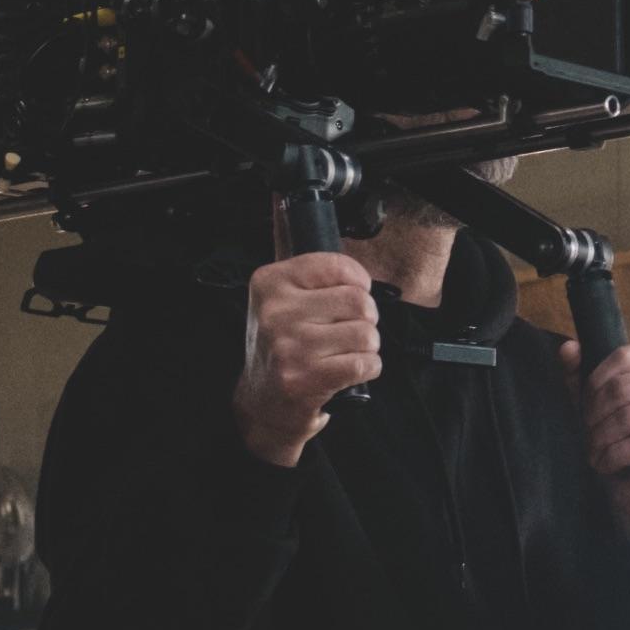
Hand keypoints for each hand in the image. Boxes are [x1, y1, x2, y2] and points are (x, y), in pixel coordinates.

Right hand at [237, 249, 380, 464]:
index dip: (358, 282)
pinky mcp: (306, 379)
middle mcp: (276, 313)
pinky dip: (367, 368)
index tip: (352, 293)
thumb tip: (312, 226)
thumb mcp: (279, 299)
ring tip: (342, 352)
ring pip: (367, 334)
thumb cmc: (280, 346)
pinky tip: (347, 370)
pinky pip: (366, 363)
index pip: (339, 266)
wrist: (262, 403)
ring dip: (366, 346)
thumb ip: (307, 269)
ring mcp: (290, 347)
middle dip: (365, 319)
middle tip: (347, 330)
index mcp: (270, 283)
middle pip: (360, 302)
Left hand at [575, 341, 629, 539]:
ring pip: (628, 417)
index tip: (586, 408)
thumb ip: (581, 377)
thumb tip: (568, 348)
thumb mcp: (596, 407)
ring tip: (594, 452)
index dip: (595, 382)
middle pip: (623, 388)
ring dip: (600, 439)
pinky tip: (606, 465)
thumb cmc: (618, 442)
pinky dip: (612, 457)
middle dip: (594, 416)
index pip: (626, 356)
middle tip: (587, 435)